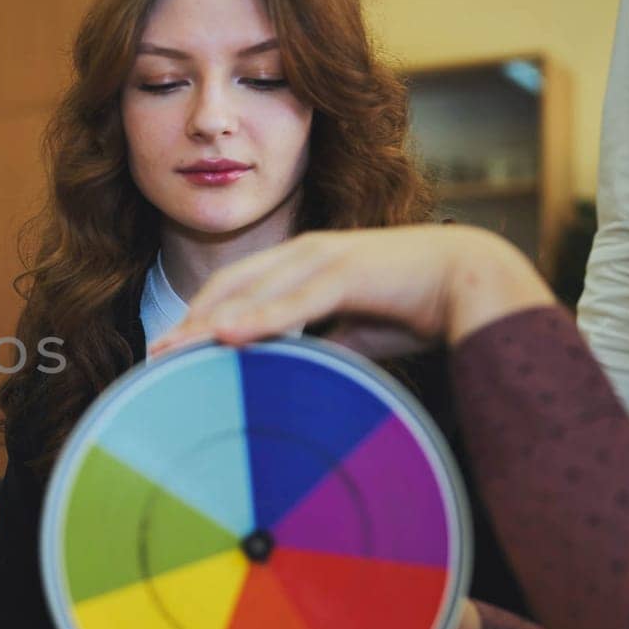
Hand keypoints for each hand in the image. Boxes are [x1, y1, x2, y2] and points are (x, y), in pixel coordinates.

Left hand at [152, 226, 555, 356]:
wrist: (474, 279)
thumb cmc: (410, 306)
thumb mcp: (349, 333)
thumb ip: (315, 346)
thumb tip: (287, 375)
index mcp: (297, 264)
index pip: (231, 289)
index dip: (196, 316)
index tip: (167, 350)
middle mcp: (302, 253)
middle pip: (228, 287)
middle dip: (188, 321)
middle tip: (155, 357)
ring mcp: (323, 258)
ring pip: (251, 289)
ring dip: (210, 321)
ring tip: (175, 350)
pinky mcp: (349, 271)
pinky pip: (295, 299)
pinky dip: (259, 316)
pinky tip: (229, 335)